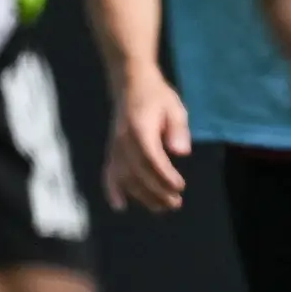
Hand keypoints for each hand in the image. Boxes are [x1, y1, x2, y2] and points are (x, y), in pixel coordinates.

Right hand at [105, 69, 191, 211]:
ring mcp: (115, 146)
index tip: (180, 187)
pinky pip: (109, 172)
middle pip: (138, 173)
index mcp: (139, 129)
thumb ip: (178, 130)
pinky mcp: (111, 150)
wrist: (130, 83)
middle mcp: (123, 141)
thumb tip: (181, 152)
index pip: (151, 159)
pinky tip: (120, 205)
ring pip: (125, 177)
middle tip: (175, 203)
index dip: (164, 176)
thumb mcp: (174, 108)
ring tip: (161, 208)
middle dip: (157, 192)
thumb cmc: (157, 96)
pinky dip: (112, 190)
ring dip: (142, 196)